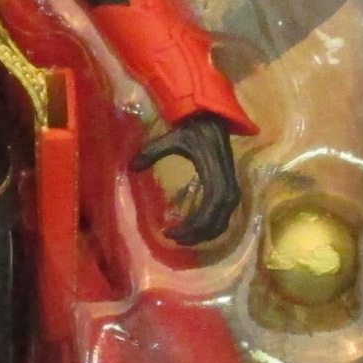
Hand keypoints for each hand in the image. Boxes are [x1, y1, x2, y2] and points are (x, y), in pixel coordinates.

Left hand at [134, 112, 241, 247]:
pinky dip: (209, 228)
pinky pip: (223, 218)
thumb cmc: (191, 133)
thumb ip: (151, 152)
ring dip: (202, 235)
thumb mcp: (170, 139)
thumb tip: (130, 167)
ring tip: (180, 237)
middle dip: (194, 235)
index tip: (169, 232)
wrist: (212, 123)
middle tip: (172, 238)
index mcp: (215, 175)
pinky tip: (192, 230)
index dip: (190, 226)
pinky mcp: (231, 192)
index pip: (207, 210)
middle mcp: (228, 187)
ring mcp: (232, 191)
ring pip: (221, 223)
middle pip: (214, 222)